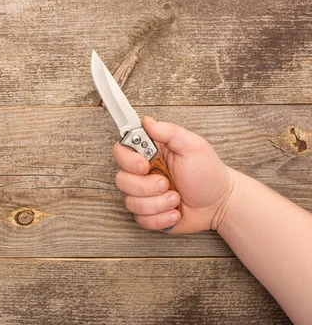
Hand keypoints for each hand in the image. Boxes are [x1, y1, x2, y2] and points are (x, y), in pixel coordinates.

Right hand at [113, 116, 234, 232]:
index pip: (121, 151)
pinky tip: (175, 212)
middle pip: (121, 180)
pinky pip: (141, 219)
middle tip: (166, 183)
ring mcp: (144, 195)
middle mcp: (142, 174)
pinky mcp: (148, 214)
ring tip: (176, 198)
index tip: (145, 165)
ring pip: (131, 202)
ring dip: (158, 203)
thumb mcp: (193, 146)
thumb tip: (147, 121)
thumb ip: (169, 132)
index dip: (128, 160)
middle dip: (146, 186)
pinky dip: (161, 218)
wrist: (219, 204)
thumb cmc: (208, 173)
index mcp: (149, 154)